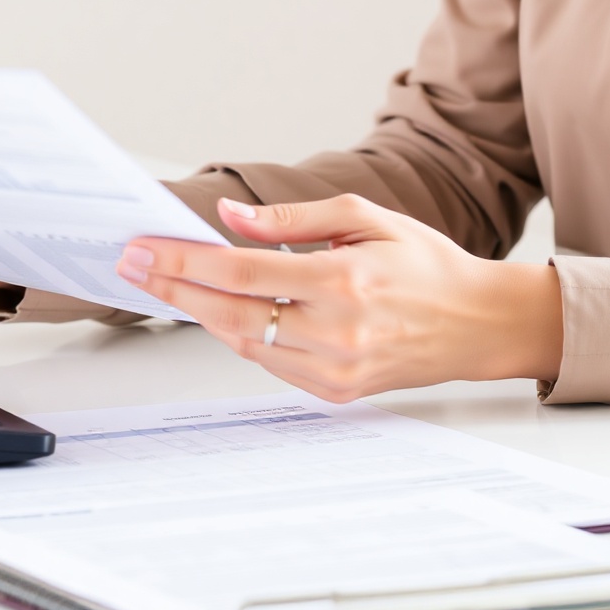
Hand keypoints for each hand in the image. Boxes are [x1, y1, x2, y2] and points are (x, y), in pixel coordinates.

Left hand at [115, 194, 563, 402]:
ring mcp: (335, 369)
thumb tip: (230, 218)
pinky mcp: (335, 392)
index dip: (184, 261)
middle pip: (230, 313)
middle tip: (133, 265)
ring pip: (244, 343)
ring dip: (200, 313)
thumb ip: (293, 218)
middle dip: (173, 287)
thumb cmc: (425, 264)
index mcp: (344, 280)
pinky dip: (241, 335)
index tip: (143, 248)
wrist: (476, 323)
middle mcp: (337, 330)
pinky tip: (221, 311)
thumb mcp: (366, 217)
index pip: (241, 273)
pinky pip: (270, 364)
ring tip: (165, 284)